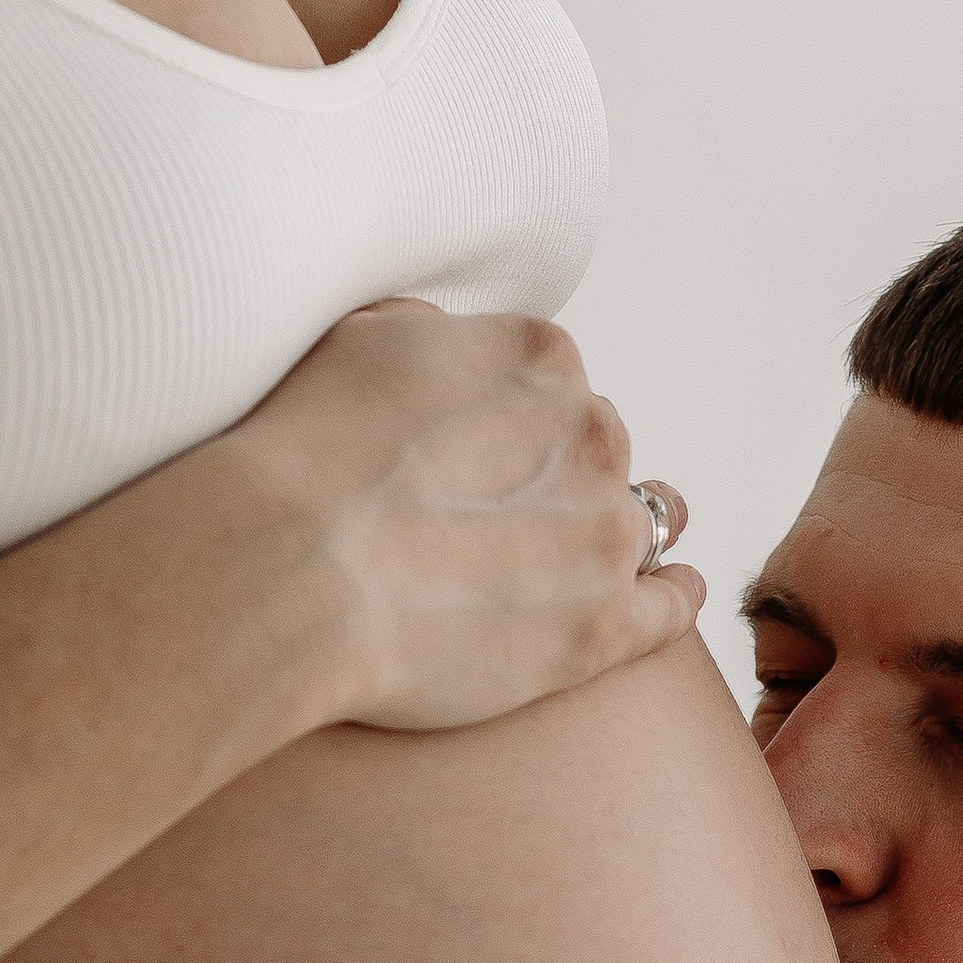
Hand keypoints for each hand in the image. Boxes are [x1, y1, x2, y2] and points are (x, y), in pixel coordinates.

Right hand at [233, 303, 703, 732]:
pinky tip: (669, 591)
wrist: (289, 570)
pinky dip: (672, 595)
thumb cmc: (304, 457)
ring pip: (644, 521)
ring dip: (618, 531)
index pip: (555, 384)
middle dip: (563, 477)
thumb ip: (434, 335)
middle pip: (600, 450)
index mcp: (539, 358)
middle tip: (505, 517)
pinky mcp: (603, 627)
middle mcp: (591, 434)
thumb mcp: (363, 339)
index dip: (518, 423)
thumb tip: (451, 344)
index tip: (484, 455)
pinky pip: (670, 606)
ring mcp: (604, 534)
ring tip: (591, 556)